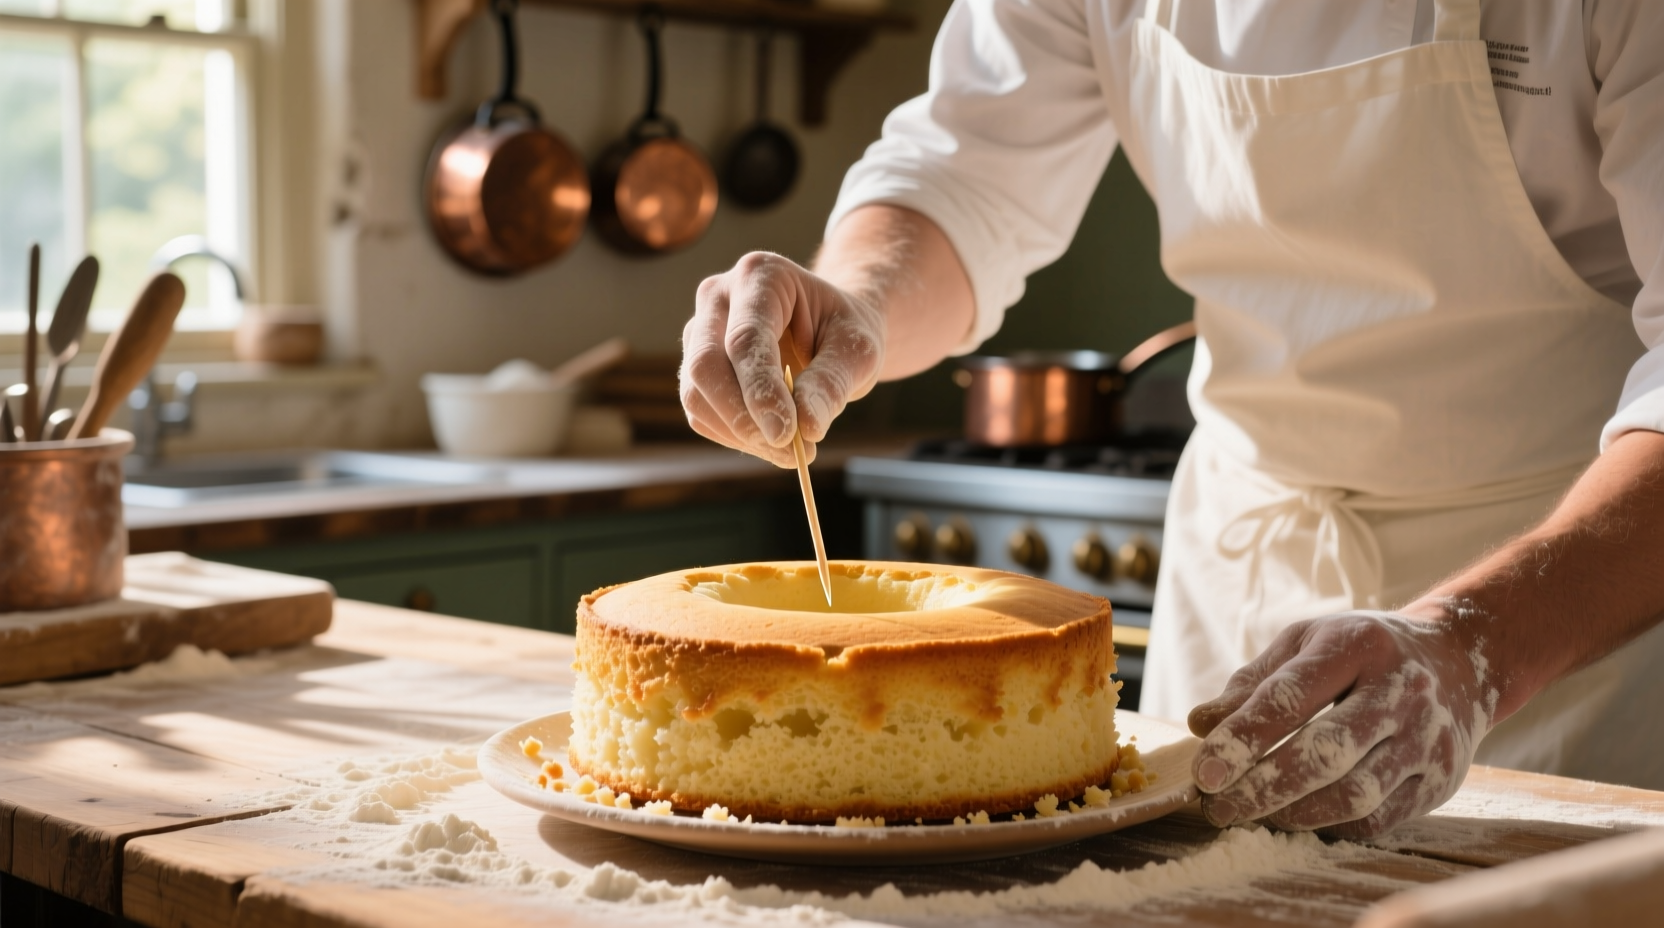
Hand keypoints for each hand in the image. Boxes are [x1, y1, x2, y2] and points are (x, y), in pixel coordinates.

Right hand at [681, 252, 884, 467]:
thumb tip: (806, 427)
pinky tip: (772, 441)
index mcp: (759, 275)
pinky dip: (735, 437)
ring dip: (741, 434)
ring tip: (792, 451)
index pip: (746, 339)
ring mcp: (699, 332)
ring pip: (696, 394)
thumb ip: (833, 382)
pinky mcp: (695, 369)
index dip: (761, 390)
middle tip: (790, 450)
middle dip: (744, 417)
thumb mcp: (858, 349)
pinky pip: (702, 413)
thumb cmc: (844, 332)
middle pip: (706, 364)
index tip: (787, 434)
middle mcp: (717, 297)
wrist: (830, 330)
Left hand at [1186, 612, 1495, 839]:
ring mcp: (1428, 739)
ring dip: (1292, 813)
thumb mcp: (1307, 643)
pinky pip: (1379, 817)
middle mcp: (1401, 691)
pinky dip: (1330, 825)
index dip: (1244, 737)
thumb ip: (1253, 682)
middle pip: (1326, 752)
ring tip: (1246, 814)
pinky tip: (1294, 819)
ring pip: (1355, 793)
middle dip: (1262, 786)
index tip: (1203, 771)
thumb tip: (1200, 724)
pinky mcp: (1441, 780)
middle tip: (1215, 806)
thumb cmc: (1360, 652)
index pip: (1291, 696)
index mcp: (1358, 645)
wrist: (1458, 661)